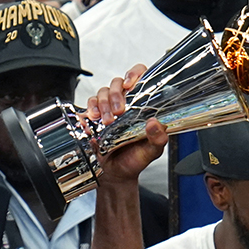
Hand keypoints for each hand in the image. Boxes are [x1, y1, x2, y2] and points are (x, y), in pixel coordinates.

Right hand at [85, 64, 165, 184]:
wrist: (116, 174)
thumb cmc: (135, 159)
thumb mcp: (152, 151)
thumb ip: (158, 138)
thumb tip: (156, 123)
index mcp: (143, 106)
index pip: (141, 78)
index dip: (135, 74)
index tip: (131, 83)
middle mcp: (126, 104)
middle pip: (118, 83)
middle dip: (116, 95)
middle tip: (119, 111)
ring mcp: (108, 108)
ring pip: (103, 91)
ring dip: (104, 104)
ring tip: (108, 121)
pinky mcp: (94, 116)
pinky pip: (89, 103)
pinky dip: (91, 108)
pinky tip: (95, 118)